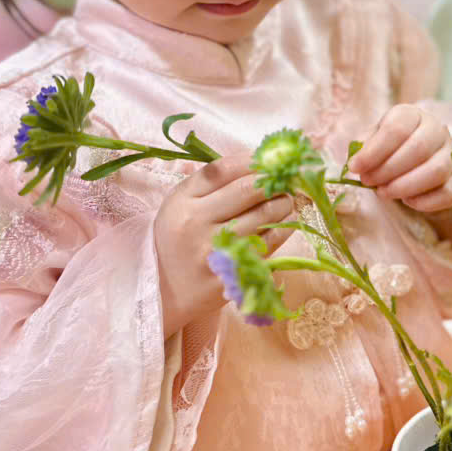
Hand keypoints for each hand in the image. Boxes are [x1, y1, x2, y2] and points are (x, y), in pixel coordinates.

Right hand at [154, 153, 293, 338]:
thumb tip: (257, 160)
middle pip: (248, 189)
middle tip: (283, 181)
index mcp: (182, 201)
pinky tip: (284, 221)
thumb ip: (210, 182)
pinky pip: (271, 242)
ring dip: (284, 202)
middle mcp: (196, 223)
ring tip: (285, 200)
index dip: (251, 160)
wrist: (166, 290)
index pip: (223, 170)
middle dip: (274, 181)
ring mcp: (216, 250)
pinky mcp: (235, 271)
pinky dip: (284, 226)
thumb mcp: (180, 205)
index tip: (267, 160)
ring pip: (265, 214)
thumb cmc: (178, 240)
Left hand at [348, 103, 451, 212]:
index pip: (396, 129)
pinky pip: (449, 193)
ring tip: (383, 193)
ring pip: (436, 171)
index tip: (355, 167)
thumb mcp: (373, 139)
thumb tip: (355, 164)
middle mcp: (437, 130)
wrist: (416, 154)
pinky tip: (407, 201)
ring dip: (405, 186)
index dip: (373, 151)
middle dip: (388, 170)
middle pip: (418, 148)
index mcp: (413, 115)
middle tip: (369, 182)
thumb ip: (363, 148)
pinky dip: (425, 202)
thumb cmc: (390, 146)